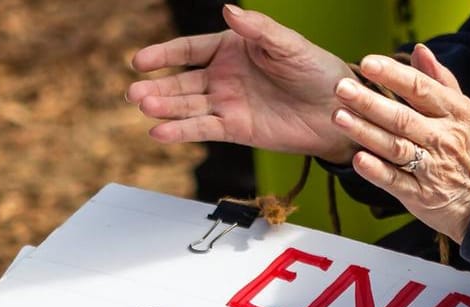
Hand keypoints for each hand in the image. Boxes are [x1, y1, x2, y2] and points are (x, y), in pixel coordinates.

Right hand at [128, 4, 355, 162]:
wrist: (336, 110)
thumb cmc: (316, 70)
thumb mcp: (288, 44)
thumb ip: (257, 29)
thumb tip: (229, 10)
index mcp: (232, 49)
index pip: (189, 49)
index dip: (163, 55)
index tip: (139, 61)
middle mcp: (224, 77)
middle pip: (182, 81)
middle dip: (156, 87)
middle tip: (132, 93)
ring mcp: (228, 104)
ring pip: (188, 106)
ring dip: (164, 107)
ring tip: (143, 107)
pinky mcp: (236, 129)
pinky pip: (204, 129)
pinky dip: (182, 131)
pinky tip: (160, 132)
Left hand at [333, 46, 469, 242]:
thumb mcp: (467, 112)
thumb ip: (441, 81)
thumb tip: (419, 50)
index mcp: (455, 113)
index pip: (420, 88)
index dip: (393, 75)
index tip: (368, 63)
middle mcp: (443, 139)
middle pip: (402, 117)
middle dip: (369, 102)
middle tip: (341, 88)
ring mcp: (432, 169)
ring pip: (395, 147)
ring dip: (365, 132)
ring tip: (340, 117)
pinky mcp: (422, 196)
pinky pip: (396, 182)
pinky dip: (377, 172)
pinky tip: (358, 159)